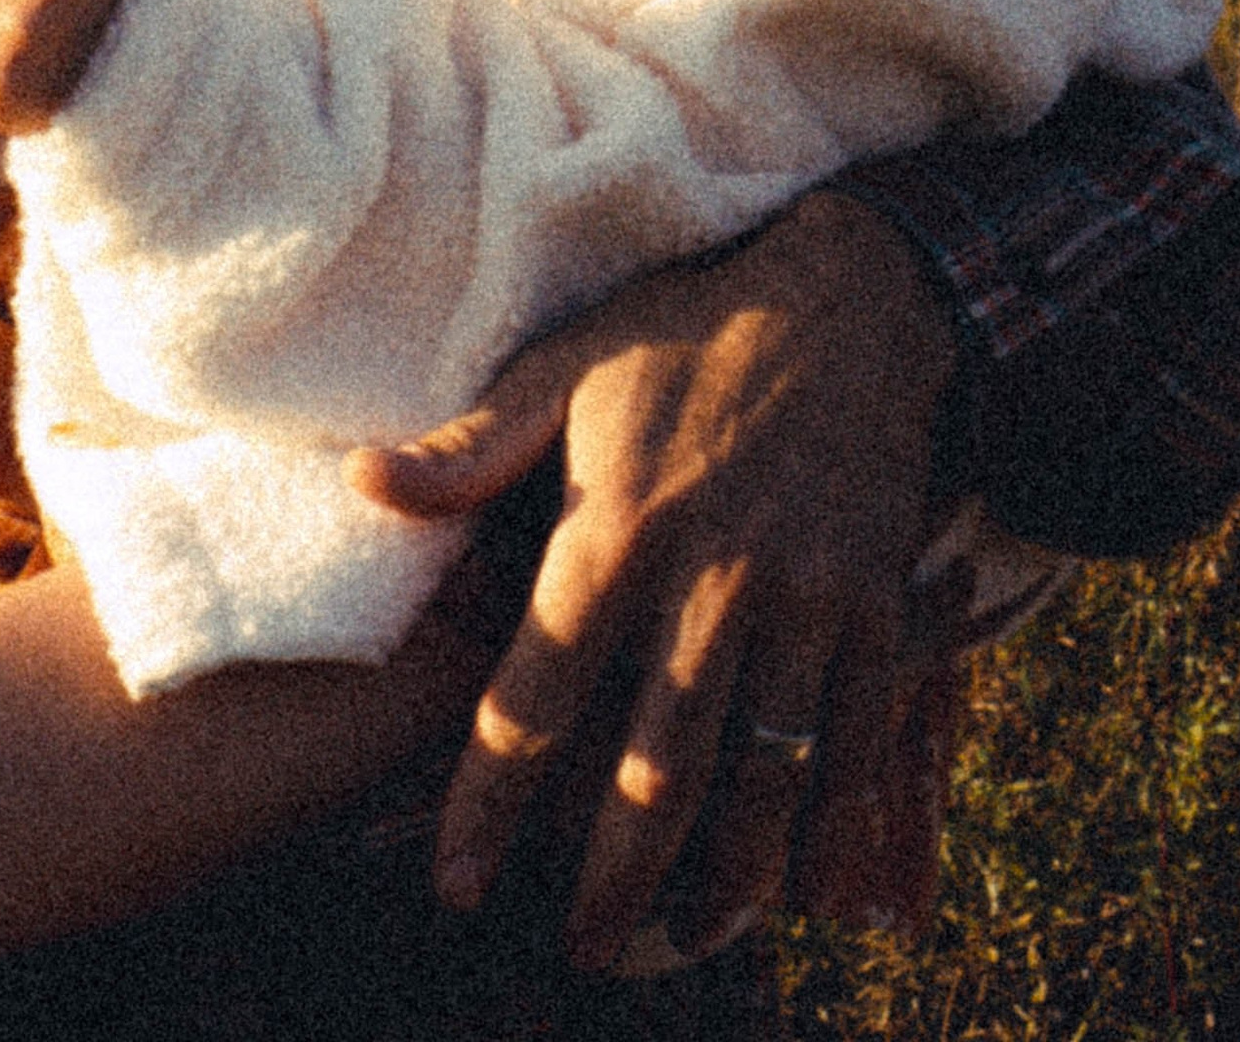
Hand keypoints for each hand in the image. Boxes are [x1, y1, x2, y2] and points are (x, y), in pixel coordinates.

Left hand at [346, 188, 957, 969]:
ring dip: (720, 875)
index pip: (536, 694)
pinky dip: (825, 821)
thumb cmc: (692, 330)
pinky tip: (792, 877)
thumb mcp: (570, 363)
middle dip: (610, 876)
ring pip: (761, 773)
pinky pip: (854, 740)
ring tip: (678, 937)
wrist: (858, 294)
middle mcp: (711, 576)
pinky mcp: (878, 605)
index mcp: (618, 524)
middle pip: (654, 766)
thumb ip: (472, 447)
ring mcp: (806, 597)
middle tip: (577, 945)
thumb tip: (361, 483)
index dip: (490, 800)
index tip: (456, 881)